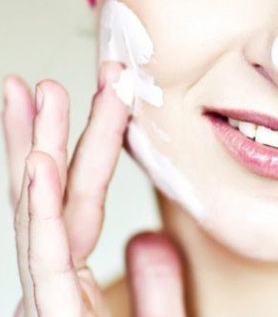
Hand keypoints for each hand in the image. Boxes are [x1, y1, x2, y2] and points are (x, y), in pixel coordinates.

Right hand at [2, 63, 187, 315]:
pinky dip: (40, 209)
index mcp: (75, 275)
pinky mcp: (47, 315)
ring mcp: (45, 296)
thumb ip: (157, 285)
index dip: (95, 141)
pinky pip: (46, 257)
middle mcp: (54, 277)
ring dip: (34, 148)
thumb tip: (150, 238)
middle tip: (49, 78)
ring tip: (27, 95)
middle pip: (51, 191)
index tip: (107, 93)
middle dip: (50, 130)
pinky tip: (39, 163)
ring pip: (39, 210)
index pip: (84, 196)